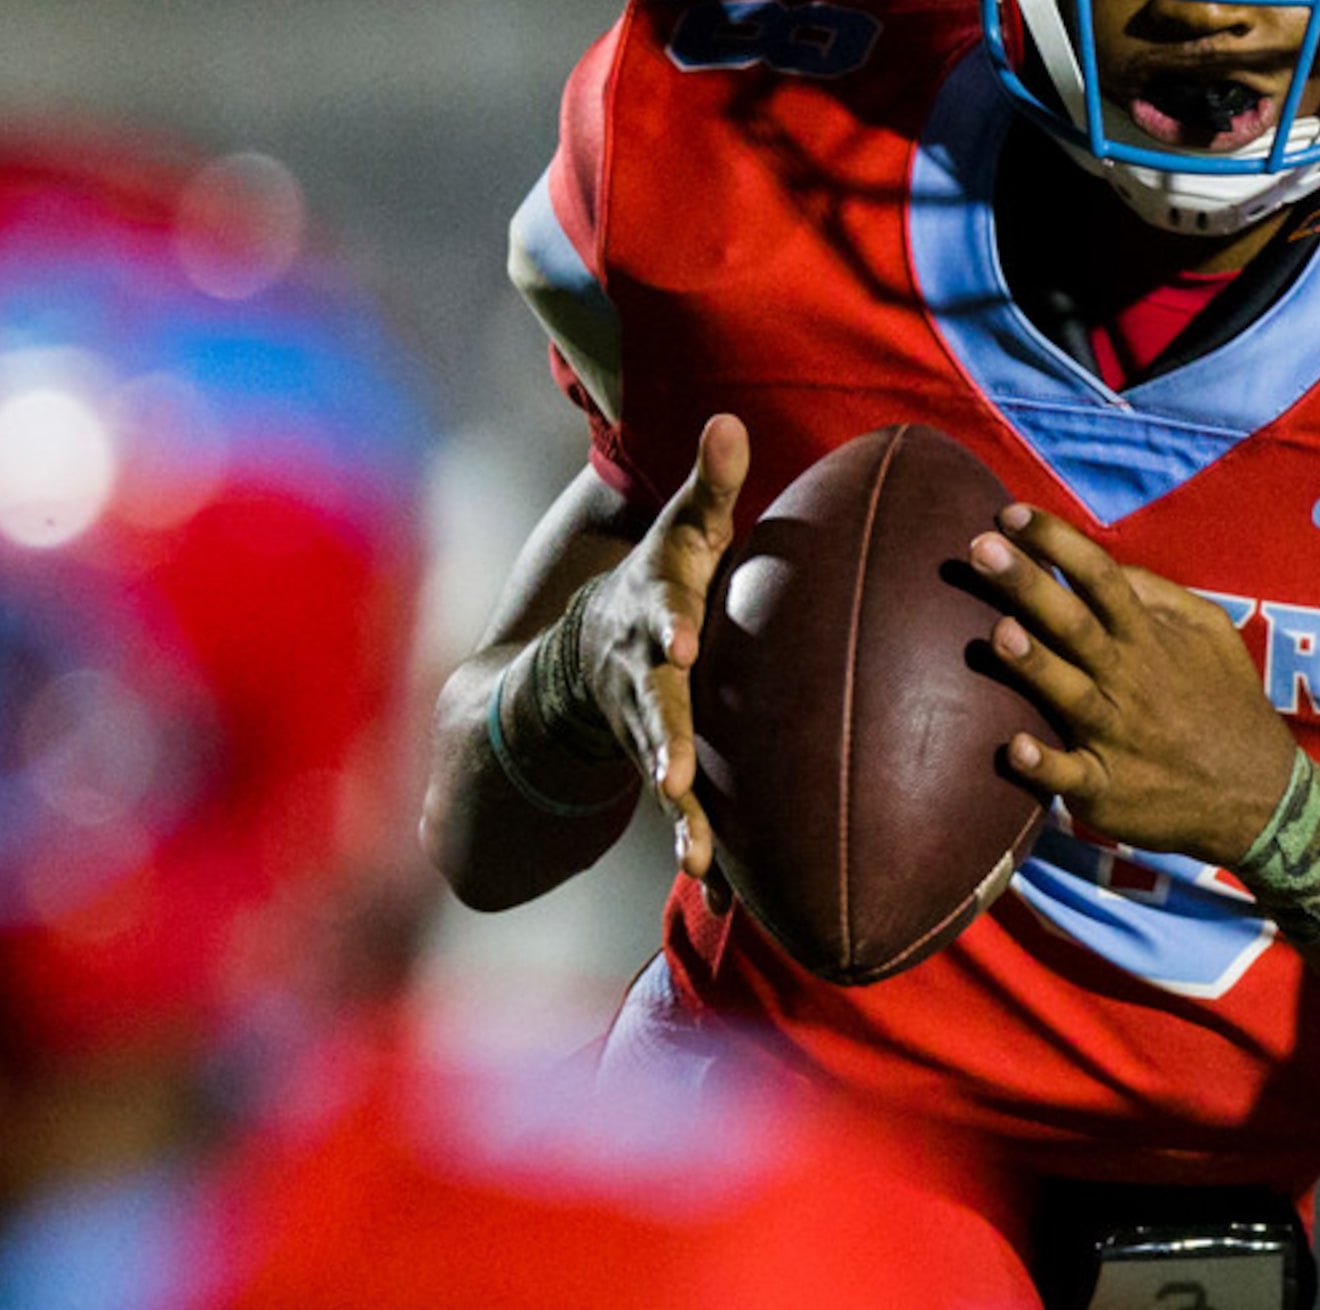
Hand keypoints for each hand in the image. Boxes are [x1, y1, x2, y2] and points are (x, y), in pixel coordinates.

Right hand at [576, 413, 747, 900]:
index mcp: (653, 615)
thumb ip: (708, 486)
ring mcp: (647, 730)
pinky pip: (685, 816)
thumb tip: (728, 421)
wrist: (588, 655)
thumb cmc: (661, 583)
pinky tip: (730, 898)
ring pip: (662, 776)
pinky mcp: (664, 768)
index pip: (658, 614)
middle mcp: (642, 679)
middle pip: (652, 712)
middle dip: (662, 744)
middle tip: (673, 779)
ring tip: (697, 861)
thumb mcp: (678, 534)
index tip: (679, 642)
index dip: (665, 626)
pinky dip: (704, 852)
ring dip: (679, 818)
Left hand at [971, 502, 1297, 864]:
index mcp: (1148, 638)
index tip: (1012, 512)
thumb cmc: (1222, 702)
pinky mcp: (1106, 789)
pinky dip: (1044, 765)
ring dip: (1035, 664)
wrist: (1257, 797)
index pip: (1101, 577)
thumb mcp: (1210, 633)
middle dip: (1029, 585)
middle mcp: (1128, 680)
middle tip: (981, 547)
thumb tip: (1104, 562)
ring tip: (997, 632)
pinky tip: (1015, 748)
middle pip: (1074, 624)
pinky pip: (1071, 776)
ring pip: (1069, 694)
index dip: (1059, 542)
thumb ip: (1158, 594)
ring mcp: (1116, 736)